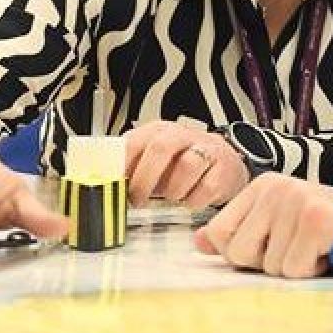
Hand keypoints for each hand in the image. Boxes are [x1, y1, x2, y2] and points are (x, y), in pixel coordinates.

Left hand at [124, 119, 249, 207]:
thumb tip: (108, 186)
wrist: (225, 164)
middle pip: (161, 148)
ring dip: (173, 190)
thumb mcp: (156, 160)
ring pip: (186, 166)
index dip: (123, 166)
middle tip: (138, 199)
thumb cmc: (183, 164)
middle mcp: (183, 135)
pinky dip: (193, 200)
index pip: (135, 141)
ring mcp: (207, 150)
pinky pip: (206, 188)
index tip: (116, 186)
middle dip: (145, 178)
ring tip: (171, 197)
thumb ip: (134, 167)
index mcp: (160, 131)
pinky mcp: (224, 169)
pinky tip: (190, 200)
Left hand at [193, 173, 332, 277]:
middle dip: (266, 262)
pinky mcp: (317, 219)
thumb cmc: (317, 228)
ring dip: (293, 267)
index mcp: (260, 187)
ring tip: (312, 248)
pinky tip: (324, 252)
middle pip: (239, 253)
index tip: (269, 244)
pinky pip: (295, 269)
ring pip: (270, 266)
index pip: (218, 233)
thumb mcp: (275, 223)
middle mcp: (276, 188)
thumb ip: (238, 231)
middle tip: (293, 246)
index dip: (239, 252)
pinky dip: (311, 270)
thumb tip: (198, 242)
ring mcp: (297, 201)